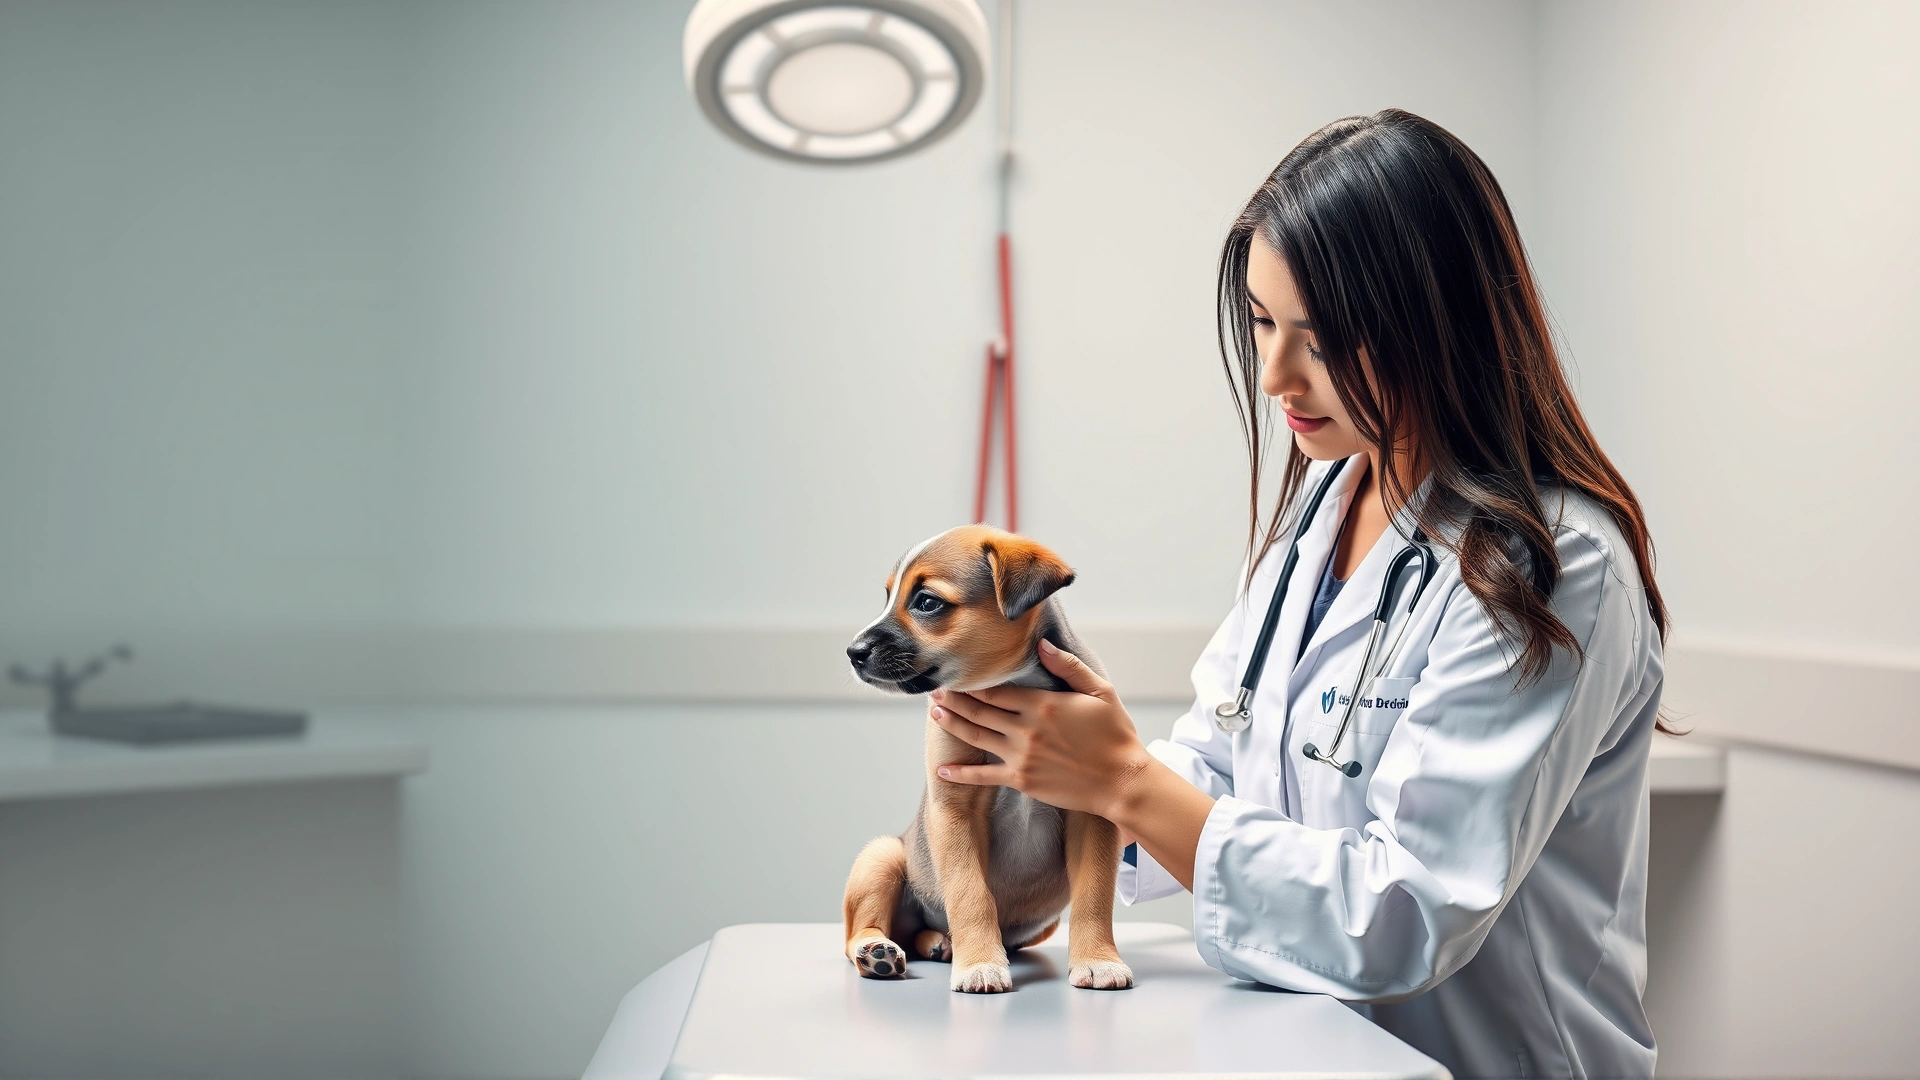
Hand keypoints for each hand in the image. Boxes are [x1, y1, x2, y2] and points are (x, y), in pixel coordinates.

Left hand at [929, 640, 1151, 818]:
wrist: (1122, 781)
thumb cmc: (1115, 734)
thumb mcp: (1099, 692)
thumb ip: (1068, 667)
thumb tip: (1041, 645)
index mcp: (1042, 704)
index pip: (997, 689)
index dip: (972, 682)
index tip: (955, 674)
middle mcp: (1026, 729)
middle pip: (980, 710)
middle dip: (954, 699)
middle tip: (934, 690)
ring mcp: (1021, 756)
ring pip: (977, 737)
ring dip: (953, 724)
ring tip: (934, 714)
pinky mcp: (1022, 780)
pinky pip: (984, 776)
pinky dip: (961, 773)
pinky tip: (943, 770)